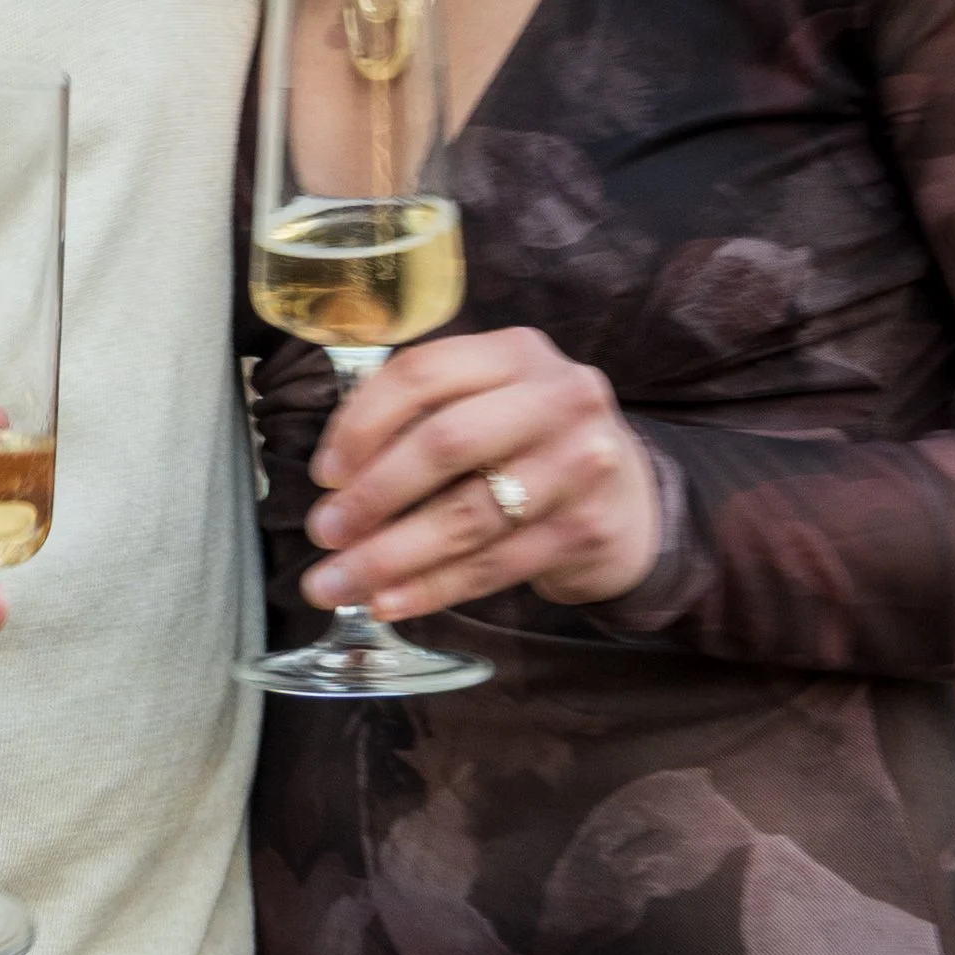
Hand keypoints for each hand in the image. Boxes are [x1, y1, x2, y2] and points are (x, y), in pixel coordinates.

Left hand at [301, 327, 662, 620]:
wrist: (631, 500)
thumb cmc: (532, 443)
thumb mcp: (495, 399)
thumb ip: (429, 413)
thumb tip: (336, 476)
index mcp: (517, 351)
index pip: (423, 372)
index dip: (362, 422)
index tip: (325, 473)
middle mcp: (557, 397)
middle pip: (445, 442)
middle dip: (373, 494)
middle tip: (323, 532)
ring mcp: (579, 465)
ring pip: (466, 515)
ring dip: (391, 555)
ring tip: (337, 582)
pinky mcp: (584, 530)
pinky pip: (491, 565)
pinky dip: (431, 587)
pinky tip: (389, 602)